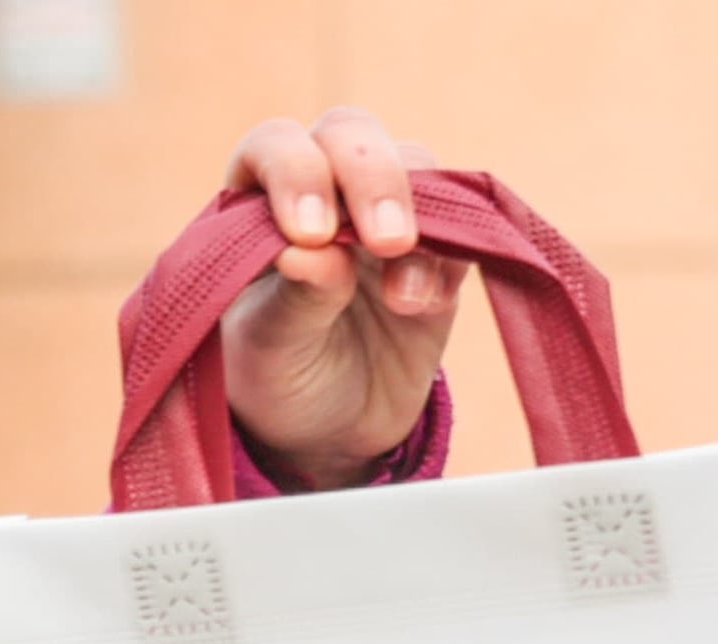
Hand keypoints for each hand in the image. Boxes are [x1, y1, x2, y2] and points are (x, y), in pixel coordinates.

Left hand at [216, 108, 468, 489]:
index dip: (295, 171)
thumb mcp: (269, 351)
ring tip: (401, 298)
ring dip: (417, 216)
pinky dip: (448, 259)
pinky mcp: (438, 251)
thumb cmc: (276, 380)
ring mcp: (382, 216)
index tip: (308, 233)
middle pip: (351, 135)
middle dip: (371, 177)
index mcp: (257, 205)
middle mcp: (323, 194)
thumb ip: (291, 299)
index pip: (275, 147)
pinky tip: (419, 305)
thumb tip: (307, 251)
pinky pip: (460, 227)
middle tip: (384, 242)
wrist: (329, 435)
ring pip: (414, 166)